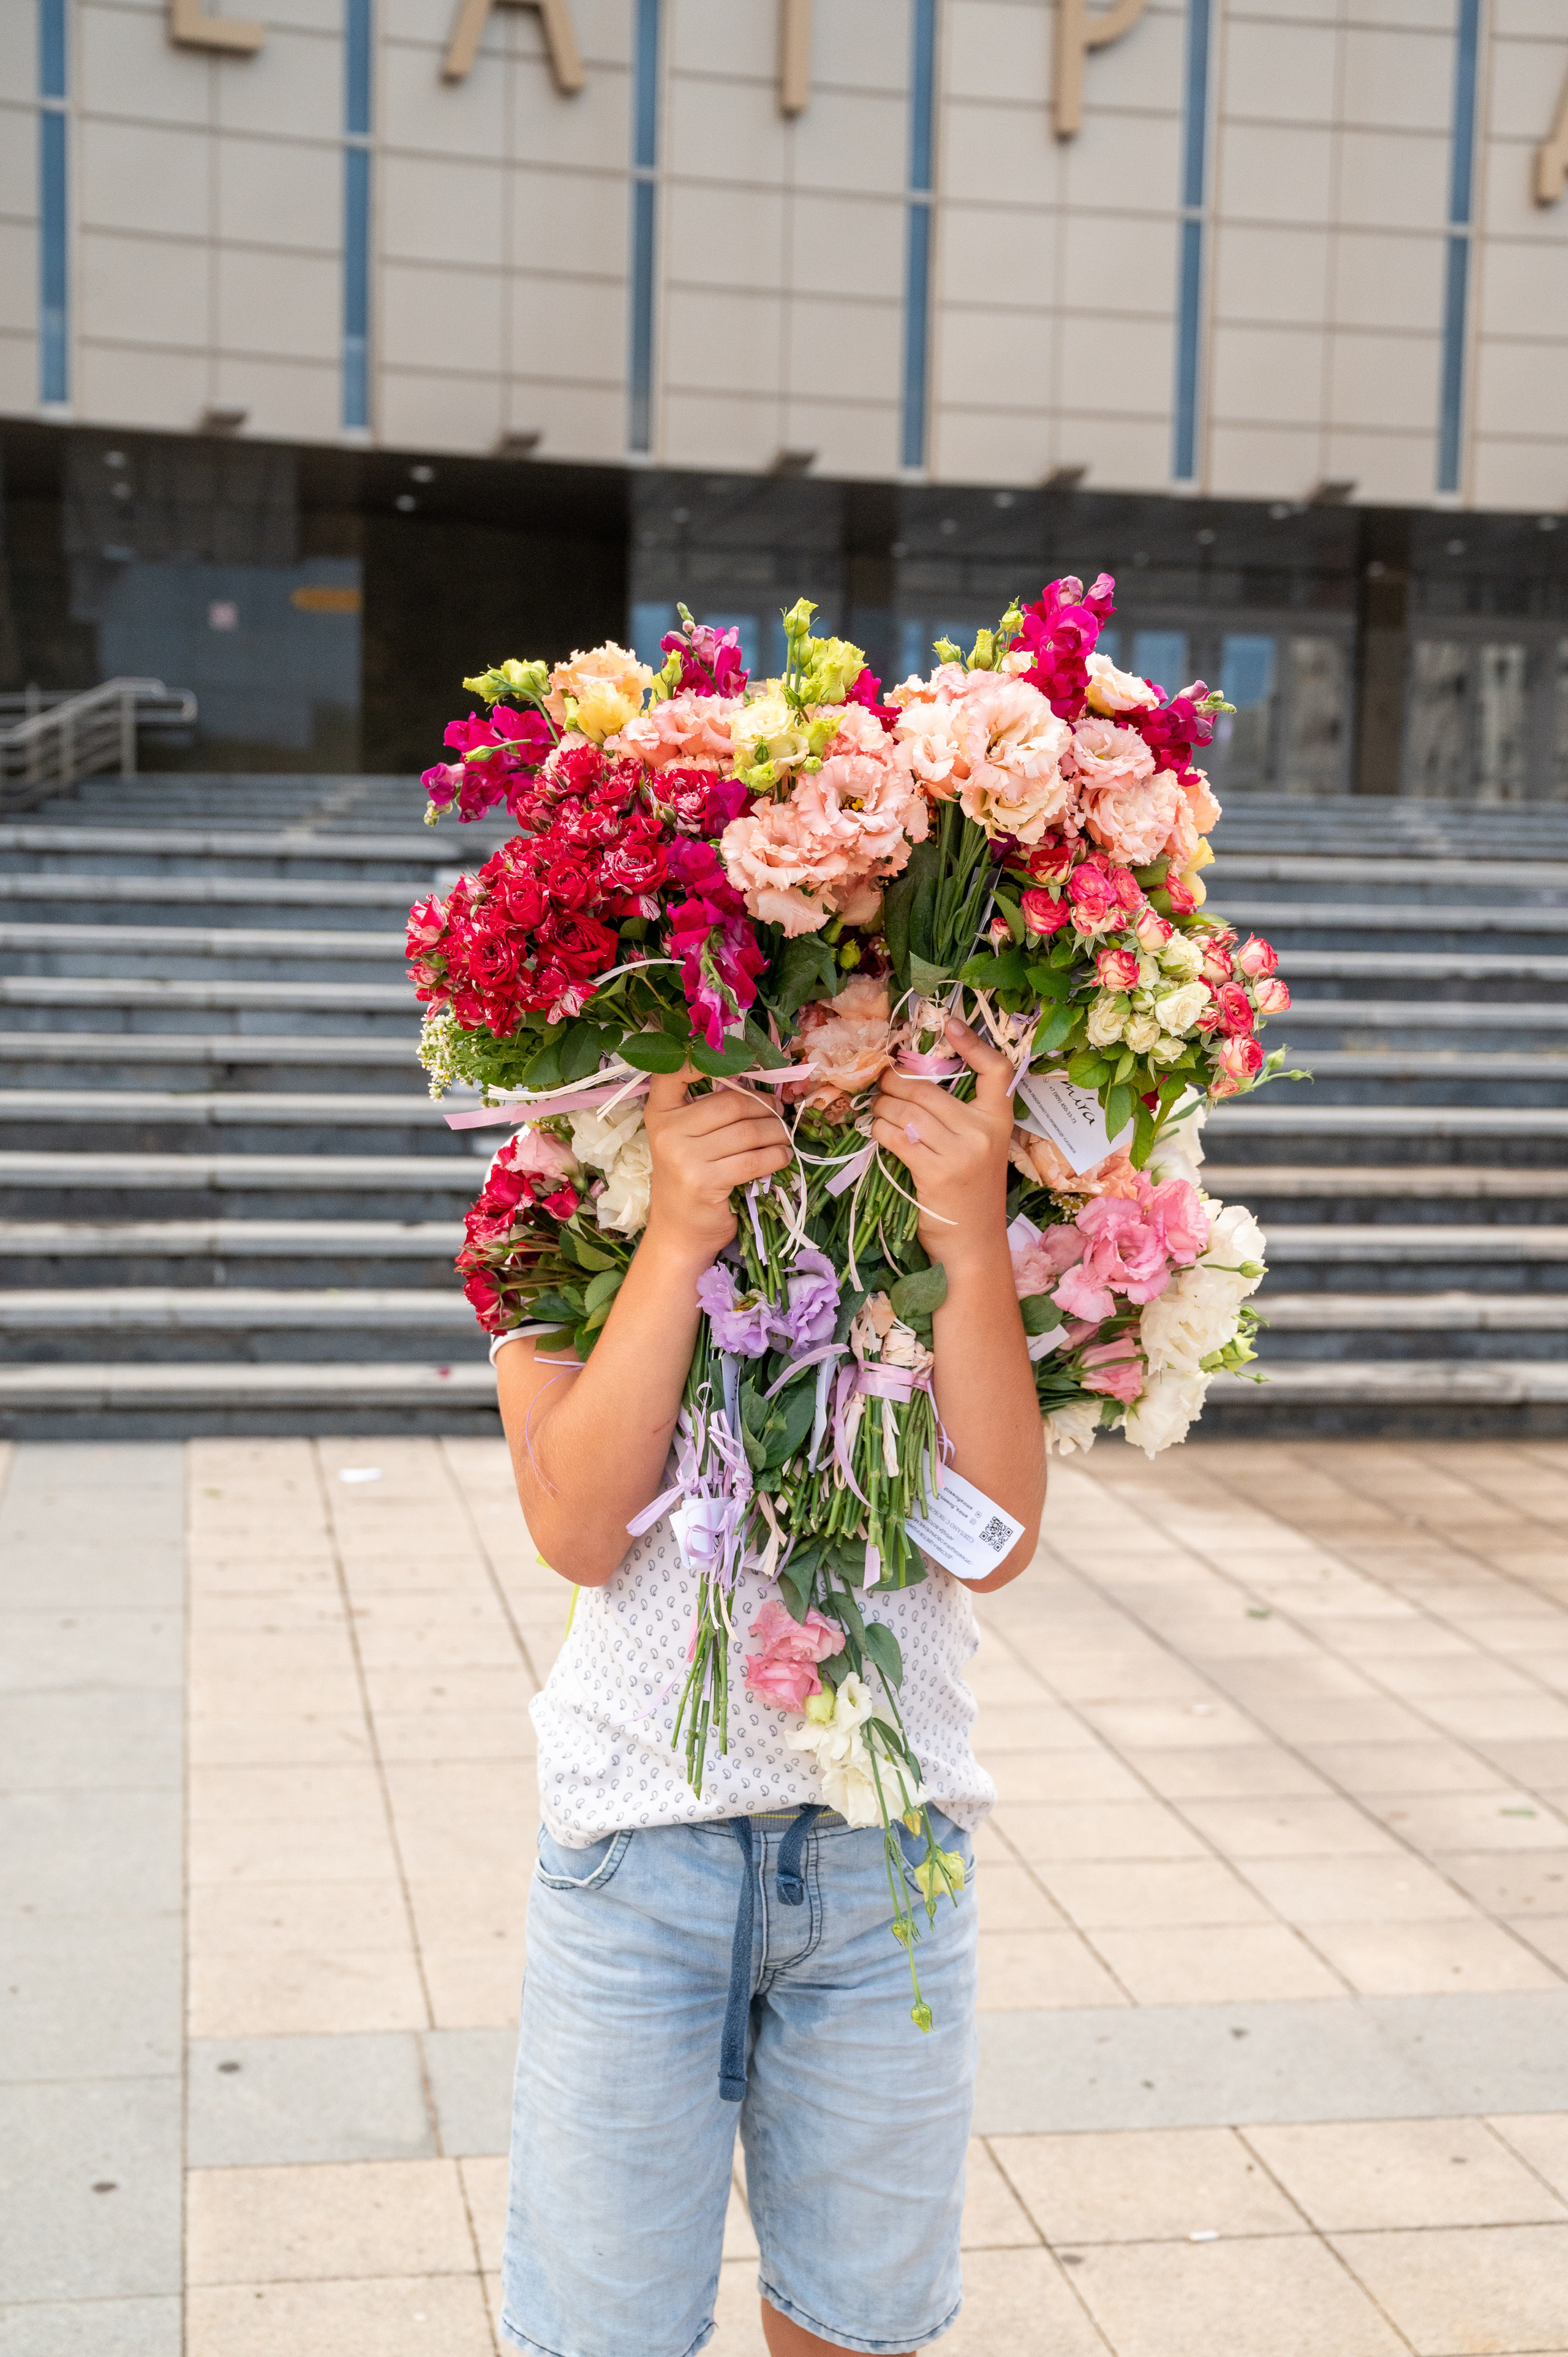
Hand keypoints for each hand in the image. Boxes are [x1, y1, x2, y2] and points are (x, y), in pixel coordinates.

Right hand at [642, 1071, 792, 1266]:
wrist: (678, 1232)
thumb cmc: (689, 1180)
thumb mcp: (686, 1139)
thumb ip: (708, 1112)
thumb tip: (761, 1087)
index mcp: (660, 1112)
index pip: (674, 1072)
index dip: (704, 1059)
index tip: (737, 1061)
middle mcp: (667, 1131)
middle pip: (730, 1103)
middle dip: (764, 1107)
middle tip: (780, 1112)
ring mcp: (683, 1157)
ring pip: (747, 1132)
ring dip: (776, 1133)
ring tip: (784, 1137)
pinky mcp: (704, 1182)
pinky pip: (752, 1161)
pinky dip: (775, 1156)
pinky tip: (781, 1157)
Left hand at [870, 1017, 1016, 1263]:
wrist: (975, 1246)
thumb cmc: (972, 1195)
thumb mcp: (979, 1150)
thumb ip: (959, 1119)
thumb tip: (911, 1083)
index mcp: (999, 1121)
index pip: (996, 1070)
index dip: (974, 1044)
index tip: (950, 1024)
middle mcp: (983, 1132)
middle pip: (929, 1089)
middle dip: (895, 1082)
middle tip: (879, 1084)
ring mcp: (961, 1153)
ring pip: (908, 1110)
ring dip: (882, 1106)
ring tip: (875, 1108)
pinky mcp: (935, 1173)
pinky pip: (897, 1136)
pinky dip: (879, 1129)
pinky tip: (876, 1130)